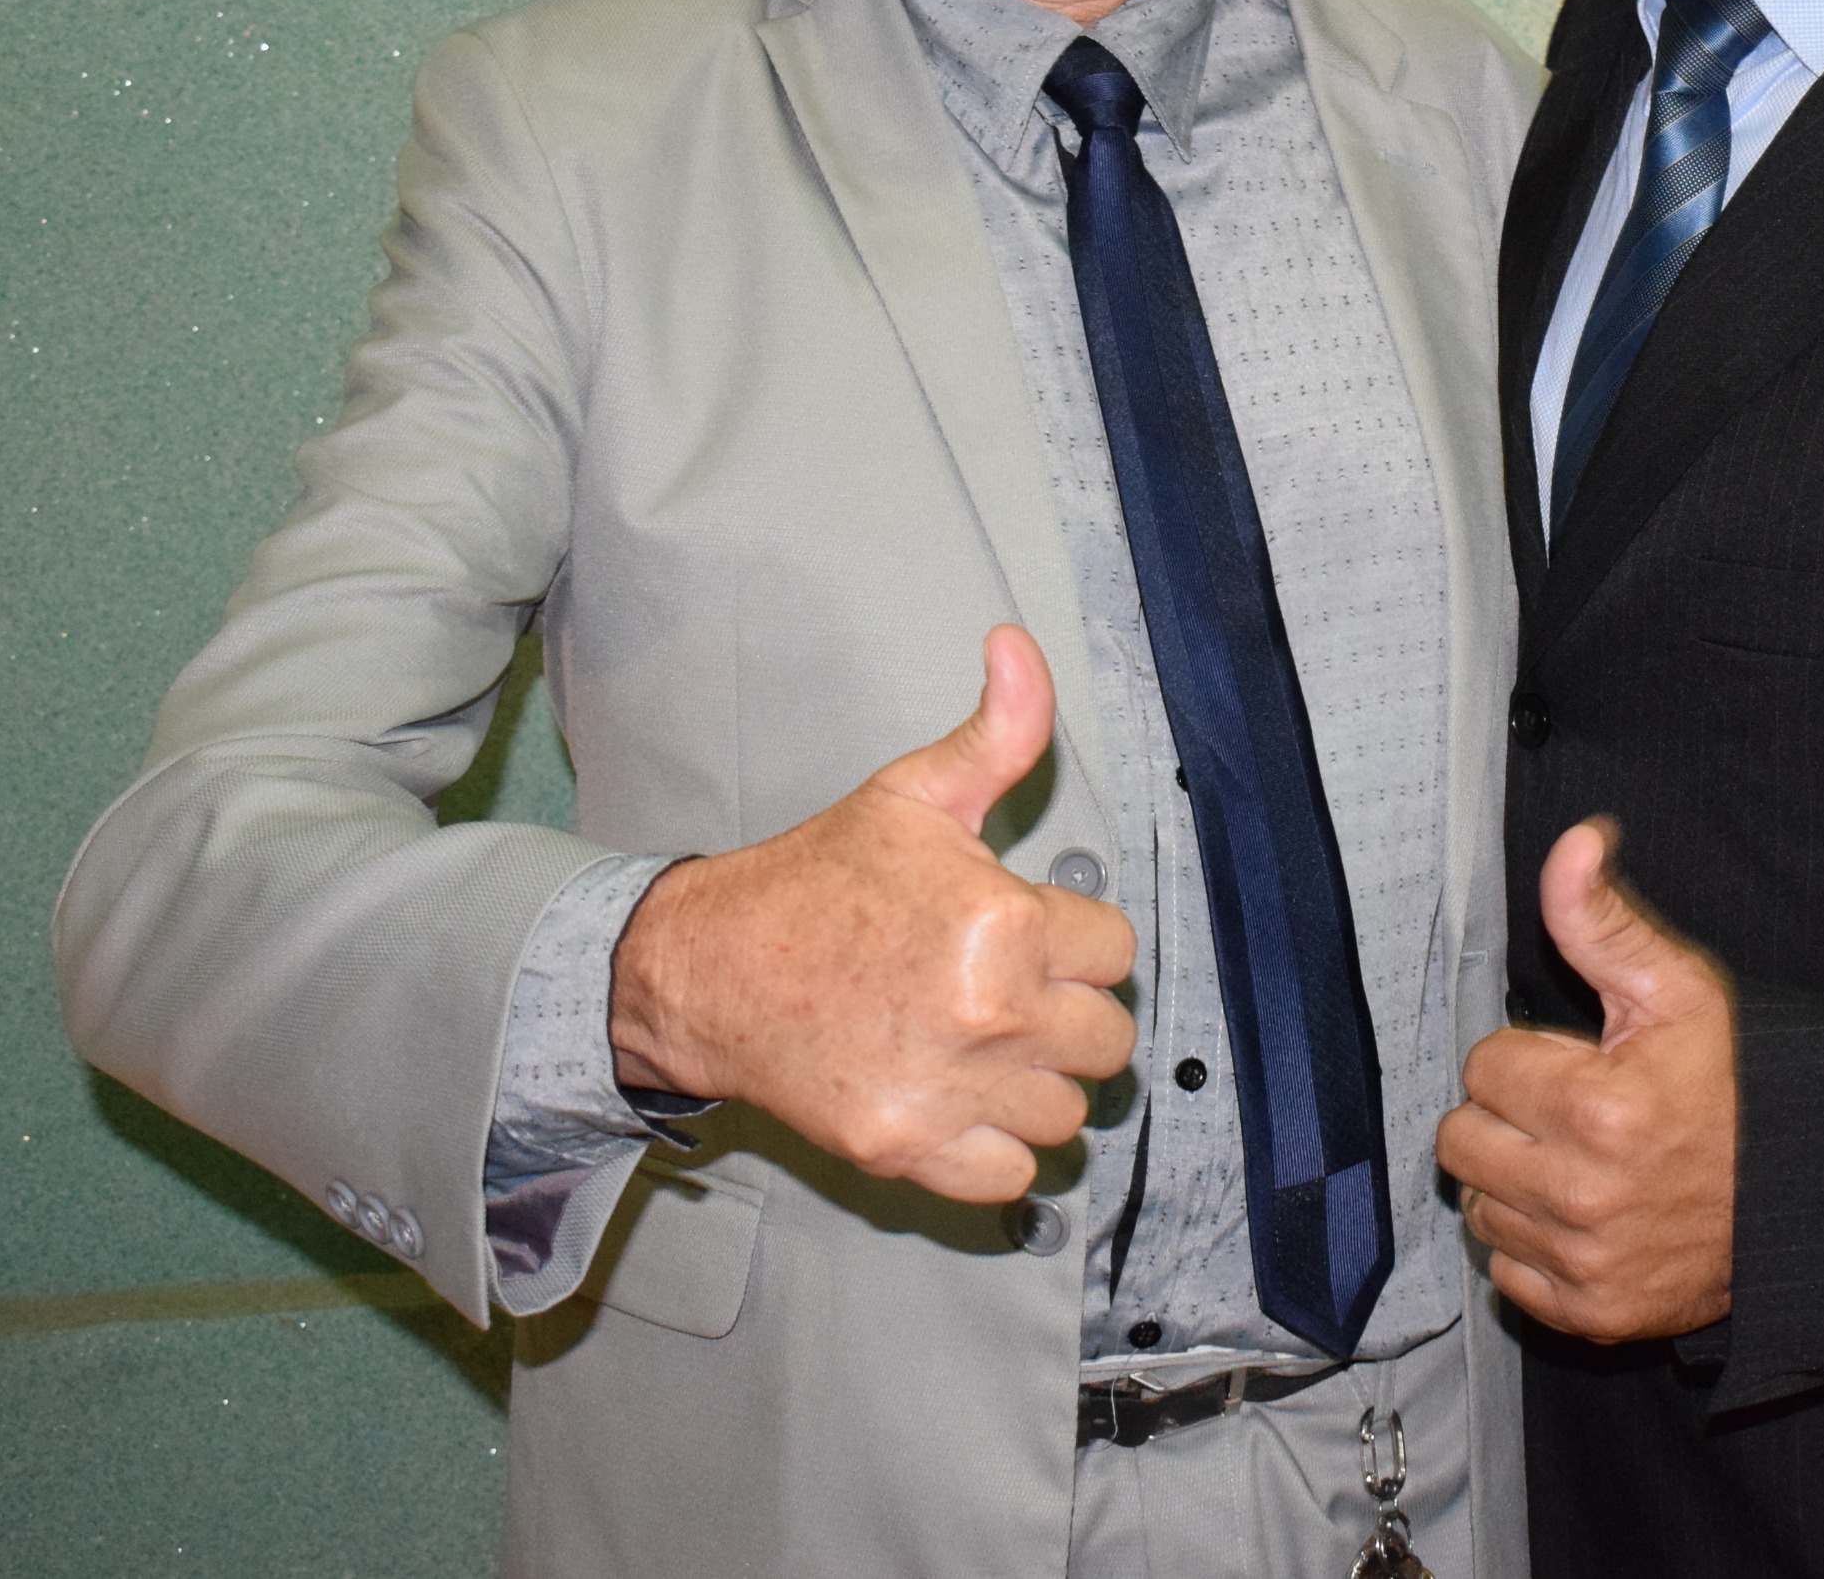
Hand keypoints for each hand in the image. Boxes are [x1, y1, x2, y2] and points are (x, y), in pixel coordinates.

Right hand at [608, 626, 1136, 1203]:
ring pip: (1068, 1114)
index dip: (1069, 938)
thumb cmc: (817, 883)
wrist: (708, 968)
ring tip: (978, 1044)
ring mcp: (949, 1090)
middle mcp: (989, 1014)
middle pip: (1105, 1038)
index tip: (1018, 933)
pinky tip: (959, 1100)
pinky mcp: (908, 1148)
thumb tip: (1019, 647)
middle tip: (1002, 992)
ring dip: (1035, 1085)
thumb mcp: (914, 794)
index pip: (1114, 950)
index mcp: (1004, 924)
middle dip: (1065, 1014)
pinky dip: (995, 1151)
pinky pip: (1013, 1176)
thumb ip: (997, 732)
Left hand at [1437, 816, 1736, 1341]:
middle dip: (1507, 1119)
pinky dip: (1537, 1248)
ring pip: (1481, 1208)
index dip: (1530, 1057)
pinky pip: (1510, 1277)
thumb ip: (1603, 919)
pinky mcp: (1593, 1314)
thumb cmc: (1743, 1089)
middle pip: (1463, 1141)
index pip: (1483, 1067)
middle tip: (1570, 1114)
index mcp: (1595, 1109)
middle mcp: (1582, 1194)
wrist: (1808, 1196)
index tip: (1578, 1065)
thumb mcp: (1681, 990)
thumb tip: (1573, 843)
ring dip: (1517, 1183)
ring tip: (1583, 1164)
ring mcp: (1585, 1262)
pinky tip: (1588, 1218)